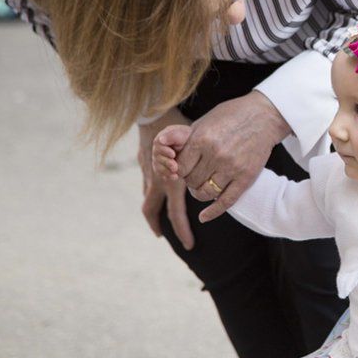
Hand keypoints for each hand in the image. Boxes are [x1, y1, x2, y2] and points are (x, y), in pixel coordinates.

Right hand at [137, 107, 195, 249]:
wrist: (157, 112)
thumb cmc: (183, 129)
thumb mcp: (195, 148)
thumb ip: (204, 167)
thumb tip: (214, 186)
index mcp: (171, 181)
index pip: (175, 213)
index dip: (182, 230)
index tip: (190, 245)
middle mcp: (157, 179)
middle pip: (151, 209)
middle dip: (157, 224)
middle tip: (163, 235)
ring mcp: (147, 172)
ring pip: (148, 197)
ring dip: (153, 210)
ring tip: (159, 222)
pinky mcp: (143, 163)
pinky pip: (148, 182)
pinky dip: (152, 191)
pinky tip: (157, 196)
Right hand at [152, 125, 192, 180]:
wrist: (195, 146)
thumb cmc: (189, 137)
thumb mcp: (184, 133)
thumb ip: (173, 135)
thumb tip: (160, 140)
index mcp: (162, 138)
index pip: (158, 144)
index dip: (164, 150)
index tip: (173, 155)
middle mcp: (158, 149)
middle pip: (157, 157)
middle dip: (166, 162)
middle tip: (175, 167)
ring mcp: (159, 159)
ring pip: (158, 166)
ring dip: (166, 171)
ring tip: (175, 173)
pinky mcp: (163, 168)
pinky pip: (162, 173)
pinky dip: (168, 176)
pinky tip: (175, 177)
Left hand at [175, 90, 290, 222]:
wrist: (264, 116)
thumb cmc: (232, 115)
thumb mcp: (205, 121)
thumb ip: (187, 139)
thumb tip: (168, 153)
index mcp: (201, 139)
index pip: (179, 168)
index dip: (178, 171)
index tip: (184, 168)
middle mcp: (215, 154)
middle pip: (191, 182)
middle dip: (190, 181)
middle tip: (197, 175)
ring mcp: (232, 167)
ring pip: (205, 193)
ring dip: (200, 193)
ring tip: (203, 187)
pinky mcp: (246, 177)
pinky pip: (226, 201)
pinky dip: (213, 212)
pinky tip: (204, 217)